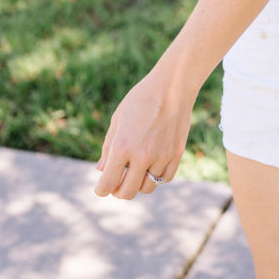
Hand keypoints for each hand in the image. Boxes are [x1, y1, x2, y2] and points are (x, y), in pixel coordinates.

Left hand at [94, 69, 193, 199]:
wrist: (172, 86)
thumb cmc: (141, 99)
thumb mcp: (118, 119)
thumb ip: (108, 147)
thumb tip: (101, 170)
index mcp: (122, 147)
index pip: (107, 184)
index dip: (101, 190)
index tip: (101, 187)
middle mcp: (142, 156)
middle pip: (126, 192)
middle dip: (118, 191)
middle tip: (117, 181)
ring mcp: (161, 157)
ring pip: (147, 188)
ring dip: (138, 183)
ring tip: (135, 171)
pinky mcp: (177, 155)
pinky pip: (165, 178)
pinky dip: (156, 176)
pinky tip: (152, 165)